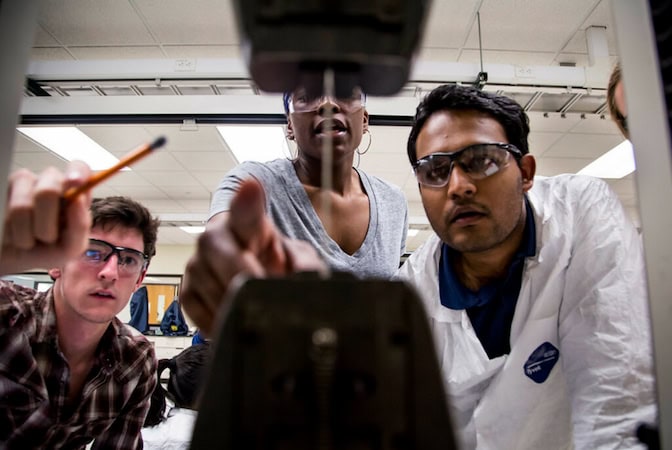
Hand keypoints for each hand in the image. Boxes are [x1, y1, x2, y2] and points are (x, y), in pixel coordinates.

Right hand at [0, 162, 92, 275]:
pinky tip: (18, 233)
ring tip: (31, 238)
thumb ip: (81, 226)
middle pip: (50, 188)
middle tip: (47, 236)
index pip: (80, 169)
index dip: (78, 172)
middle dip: (46, 221)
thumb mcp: (71, 247)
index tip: (75, 182)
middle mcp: (53, 184)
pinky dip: (17, 231)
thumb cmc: (47, 250)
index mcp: (74, 194)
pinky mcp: (7, 189)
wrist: (15, 259)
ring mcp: (28, 184)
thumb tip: (78, 200)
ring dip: (30, 231)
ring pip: (25, 203)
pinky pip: (11, 209)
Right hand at [180, 179, 325, 335]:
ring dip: (236, 304)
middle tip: (263, 294)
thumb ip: (306, 265)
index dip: (247, 201)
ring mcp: (197, 264)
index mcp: (248, 222)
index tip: (251, 187)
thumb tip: (308, 277)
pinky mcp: (187, 291)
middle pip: (223, 254)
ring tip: (256, 310)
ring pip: (212, 287)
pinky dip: (221, 321)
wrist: (258, 288)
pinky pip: (200, 312)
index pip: (246, 209)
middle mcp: (216, 236)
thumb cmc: (277, 266)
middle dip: (245, 277)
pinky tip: (236, 320)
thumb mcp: (299, 261)